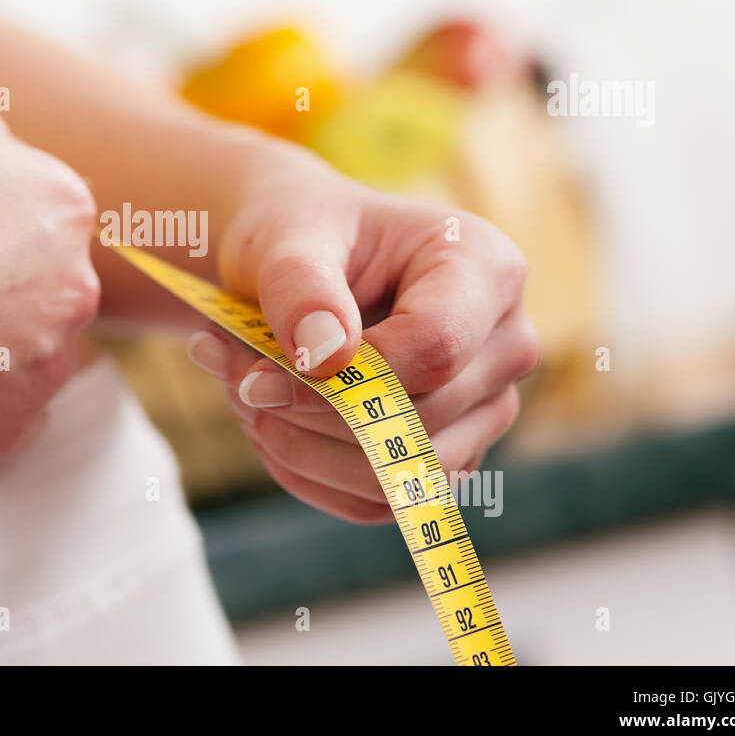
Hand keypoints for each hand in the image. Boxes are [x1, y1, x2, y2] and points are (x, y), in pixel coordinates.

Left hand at [188, 169, 539, 522]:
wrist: (304, 260)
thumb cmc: (304, 234)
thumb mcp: (289, 237)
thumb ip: (302, 286)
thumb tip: (324, 357)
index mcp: (487, 267)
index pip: (435, 349)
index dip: (345, 381)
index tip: (255, 379)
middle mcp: (507, 344)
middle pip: (419, 423)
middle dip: (306, 414)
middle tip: (227, 374)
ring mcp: (486, 409)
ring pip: (395, 478)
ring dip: (298, 447)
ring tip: (240, 391)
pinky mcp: (450, 457)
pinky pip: (375, 501)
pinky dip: (305, 471)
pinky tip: (266, 424)